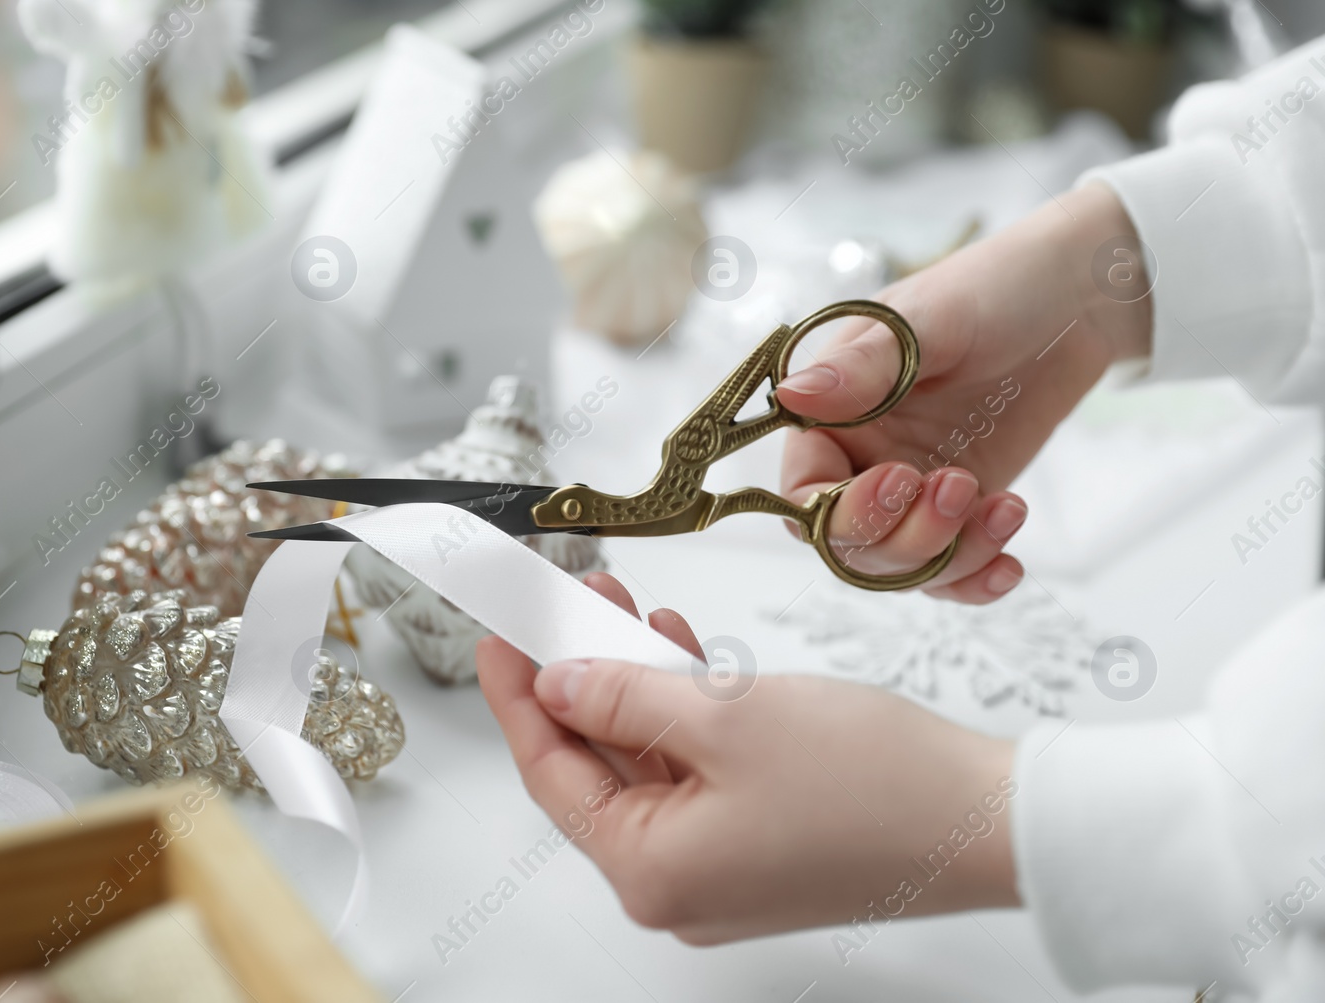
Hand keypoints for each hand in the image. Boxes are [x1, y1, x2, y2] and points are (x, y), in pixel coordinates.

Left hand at [477, 572, 1018, 944]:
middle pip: (599, 768)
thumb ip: (623, 697)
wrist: (993, 823)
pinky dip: (685, 713)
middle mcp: (678, 886)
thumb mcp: (724, 718)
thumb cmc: (873, 783)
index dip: (518, 694)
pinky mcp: (764, 847)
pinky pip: (698, 775)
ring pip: (651, 765)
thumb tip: (559, 683)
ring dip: (636, 685)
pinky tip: (683, 654)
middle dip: (581, 676)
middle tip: (566, 602)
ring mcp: (723, 871)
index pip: (551, 772)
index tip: (497, 631)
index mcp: (652, 873)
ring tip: (626, 607)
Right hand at [777, 182, 1149, 602]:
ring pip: (900, 566)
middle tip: (961, 488)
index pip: (803, 491)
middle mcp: (857, 457)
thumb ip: (861, 366)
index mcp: (829, 412)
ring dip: (950, 557)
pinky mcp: (959, 507)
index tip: (900, 480)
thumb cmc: (994, 288)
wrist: (1077, 299)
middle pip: (849, 544)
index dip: (841, 507)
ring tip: (1005, 509)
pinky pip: (948, 569)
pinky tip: (1010, 564)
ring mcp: (909, 487)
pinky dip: (974, 579)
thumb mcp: (927, 320)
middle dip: (905, 537)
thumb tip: (794, 396)